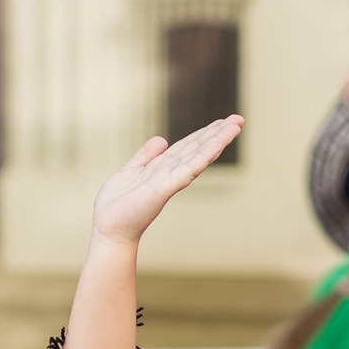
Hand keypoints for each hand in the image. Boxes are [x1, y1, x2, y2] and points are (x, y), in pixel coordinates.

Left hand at [91, 117, 242, 248]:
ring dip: (217, 140)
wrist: (109, 230)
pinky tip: (217, 144)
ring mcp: (169, 180)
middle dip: (218, 133)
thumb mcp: (130, 171)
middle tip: (239, 119)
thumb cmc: (116, 206)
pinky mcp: (164, 188)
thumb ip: (145, 156)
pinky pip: (188, 168)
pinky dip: (203, 156)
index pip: (188, 146)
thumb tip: (162, 140)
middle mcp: (170, 173)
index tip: (223, 120)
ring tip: (236, 126)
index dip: (205, 133)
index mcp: (161, 168)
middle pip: (198, 148)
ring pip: (198, 155)